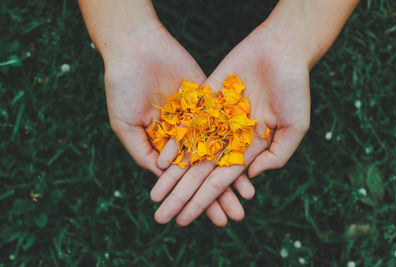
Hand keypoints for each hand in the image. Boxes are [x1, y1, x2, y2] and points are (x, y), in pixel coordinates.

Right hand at [104, 23, 254, 225]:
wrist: (135, 48)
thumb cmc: (122, 87)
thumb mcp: (125, 125)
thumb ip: (142, 152)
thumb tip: (163, 178)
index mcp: (163, 144)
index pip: (183, 178)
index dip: (194, 199)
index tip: (207, 220)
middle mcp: (183, 135)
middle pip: (204, 170)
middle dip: (218, 194)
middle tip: (234, 218)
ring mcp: (198, 118)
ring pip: (219, 151)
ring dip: (232, 175)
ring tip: (246, 198)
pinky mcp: (210, 100)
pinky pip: (227, 126)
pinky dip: (237, 144)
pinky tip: (250, 163)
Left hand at [151, 22, 309, 225]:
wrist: (281, 49)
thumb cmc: (295, 88)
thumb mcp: (295, 127)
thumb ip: (276, 155)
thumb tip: (250, 178)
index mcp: (247, 149)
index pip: (220, 183)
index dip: (202, 202)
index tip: (185, 220)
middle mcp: (227, 138)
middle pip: (199, 173)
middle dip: (180, 195)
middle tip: (161, 217)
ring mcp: (214, 120)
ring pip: (189, 152)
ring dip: (171, 174)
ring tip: (154, 195)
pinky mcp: (204, 100)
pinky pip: (186, 124)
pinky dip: (174, 141)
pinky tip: (160, 159)